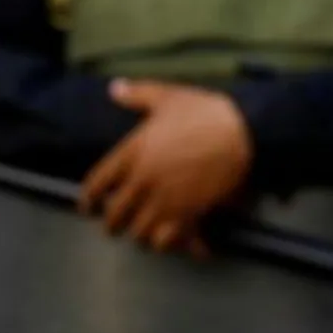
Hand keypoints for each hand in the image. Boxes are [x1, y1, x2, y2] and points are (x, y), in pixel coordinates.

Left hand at [80, 80, 254, 254]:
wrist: (244, 131)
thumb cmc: (207, 113)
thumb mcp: (170, 97)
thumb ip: (139, 94)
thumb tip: (114, 88)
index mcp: (132, 153)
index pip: (96, 184)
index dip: (88, 200)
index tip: (87, 208)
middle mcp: (142, 181)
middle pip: (115, 216)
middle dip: (113, 225)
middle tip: (116, 227)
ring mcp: (165, 199)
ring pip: (140, 232)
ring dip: (143, 235)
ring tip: (147, 235)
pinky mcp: (190, 212)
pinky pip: (171, 240)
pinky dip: (175, 244)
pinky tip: (183, 244)